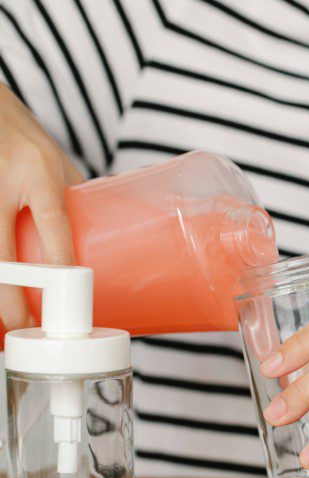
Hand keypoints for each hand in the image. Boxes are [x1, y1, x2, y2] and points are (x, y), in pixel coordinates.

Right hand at [0, 84, 81, 329]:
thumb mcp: (54, 157)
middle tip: (24, 327)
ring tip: (2, 325)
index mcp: (38, 171)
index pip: (53, 225)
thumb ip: (73, 195)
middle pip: (1, 253)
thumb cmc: (18, 129)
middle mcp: (2, 180)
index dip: (59, 264)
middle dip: (9, 299)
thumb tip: (106, 236)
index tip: (67, 296)